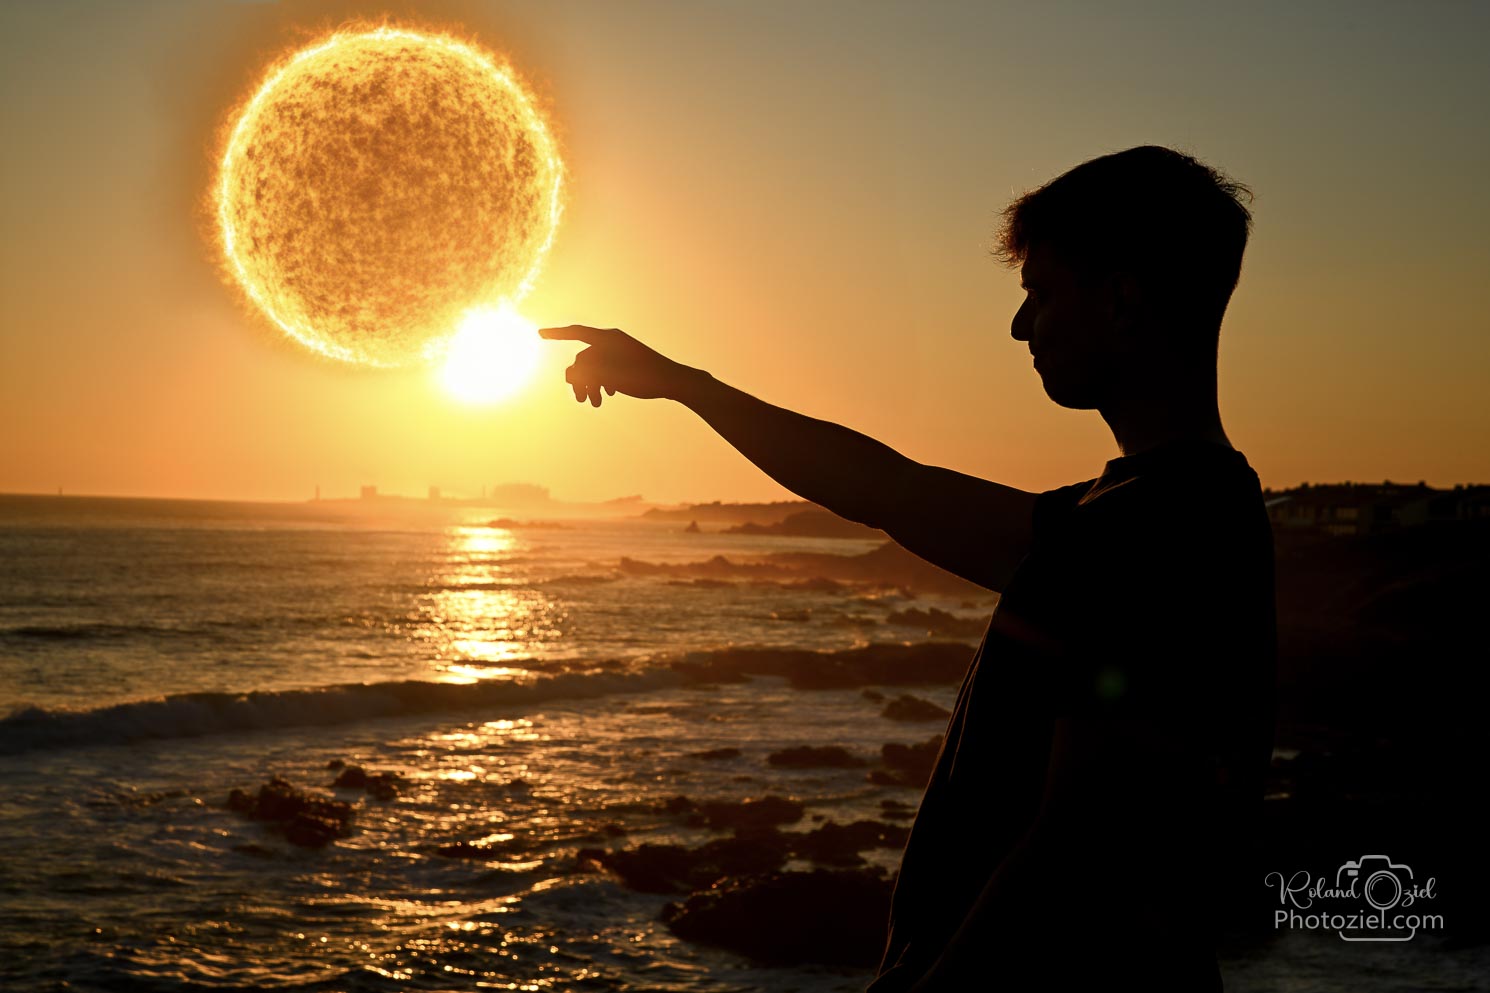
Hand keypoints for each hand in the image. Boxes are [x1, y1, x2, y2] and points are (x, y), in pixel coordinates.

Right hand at [539, 325, 691, 406]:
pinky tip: (609, 395)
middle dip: (580, 380)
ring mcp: (619, 352)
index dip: (557, 334)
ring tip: (596, 404)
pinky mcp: (626, 363)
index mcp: (608, 338)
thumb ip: (585, 373)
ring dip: (591, 385)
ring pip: (594, 368)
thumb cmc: (643, 376)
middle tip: (580, 400)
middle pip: (584, 359)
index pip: (577, 332)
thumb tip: (568, 374)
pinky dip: (602, 383)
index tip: (539, 334)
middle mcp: (612, 342)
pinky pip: (605, 371)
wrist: (672, 381)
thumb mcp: (610, 375)